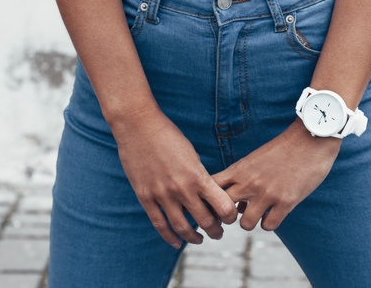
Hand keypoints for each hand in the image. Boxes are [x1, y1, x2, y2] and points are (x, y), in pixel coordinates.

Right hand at [112, 110, 237, 247]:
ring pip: (182, 227)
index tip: (231, 217)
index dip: (230, 215)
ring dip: (194, 237)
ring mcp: (162, 195)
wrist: (139, 127)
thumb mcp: (192, 155)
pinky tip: (177, 242)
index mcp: (198, 176)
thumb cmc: (169, 137)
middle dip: (216, 230)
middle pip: (205, 221)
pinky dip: (170, 237)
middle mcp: (181, 189)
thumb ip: (199, 176)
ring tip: (201, 239)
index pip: (222, 206)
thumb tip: (208, 196)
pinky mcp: (145, 197)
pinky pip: (159, 224)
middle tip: (219, 233)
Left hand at [212, 119, 341, 230]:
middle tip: (234, 216)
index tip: (216, 203)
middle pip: (222, 209)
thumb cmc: (284, 148)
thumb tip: (237, 205)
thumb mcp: (256, 159)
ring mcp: (267, 193)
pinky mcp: (286, 202)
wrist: (311, 137)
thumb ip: (243, 178)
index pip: (211, 187)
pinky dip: (269, 223)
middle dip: (225, 217)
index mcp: (240, 169)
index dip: (209, 199)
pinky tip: (274, 214)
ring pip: (245, 224)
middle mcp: (250, 182)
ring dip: (251, 221)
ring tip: (258, 214)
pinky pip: (268, 226)